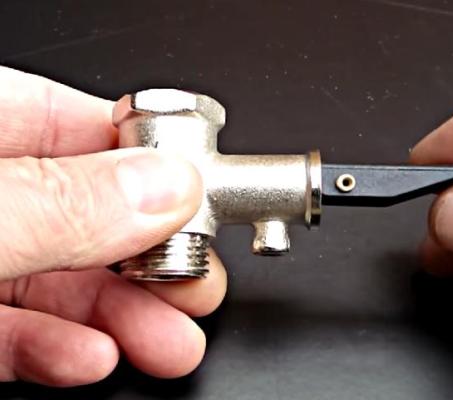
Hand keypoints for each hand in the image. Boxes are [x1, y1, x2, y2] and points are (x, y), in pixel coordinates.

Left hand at [0, 67, 226, 385]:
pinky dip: (57, 346)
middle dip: (150, 254)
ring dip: (121, 314)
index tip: (197, 194)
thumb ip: (60, 204)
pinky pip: (11, 325)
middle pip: (83, 208)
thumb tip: (168, 187)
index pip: (72, 119)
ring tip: (168, 340)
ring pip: (56, 275)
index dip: (145, 154)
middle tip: (195, 280)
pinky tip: (91, 357)